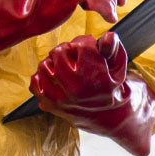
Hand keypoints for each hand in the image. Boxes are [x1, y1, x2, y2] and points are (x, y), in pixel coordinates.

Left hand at [31, 33, 154, 155]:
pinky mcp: (50, 106)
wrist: (112, 118)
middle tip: (77, 57)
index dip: (86, 43)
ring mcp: (61, 98)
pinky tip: (56, 79)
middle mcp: (76, 89)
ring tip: (66, 67)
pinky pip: (35, 83)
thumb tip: (107, 36)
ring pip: (44, 66)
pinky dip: (42, 78)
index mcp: (95, 78)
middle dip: (68, 50)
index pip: (80, 45)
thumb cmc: (116, 88)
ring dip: (53, 63)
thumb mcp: (119, 67)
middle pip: (59, 52)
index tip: (91, 49)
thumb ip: (112, 49)